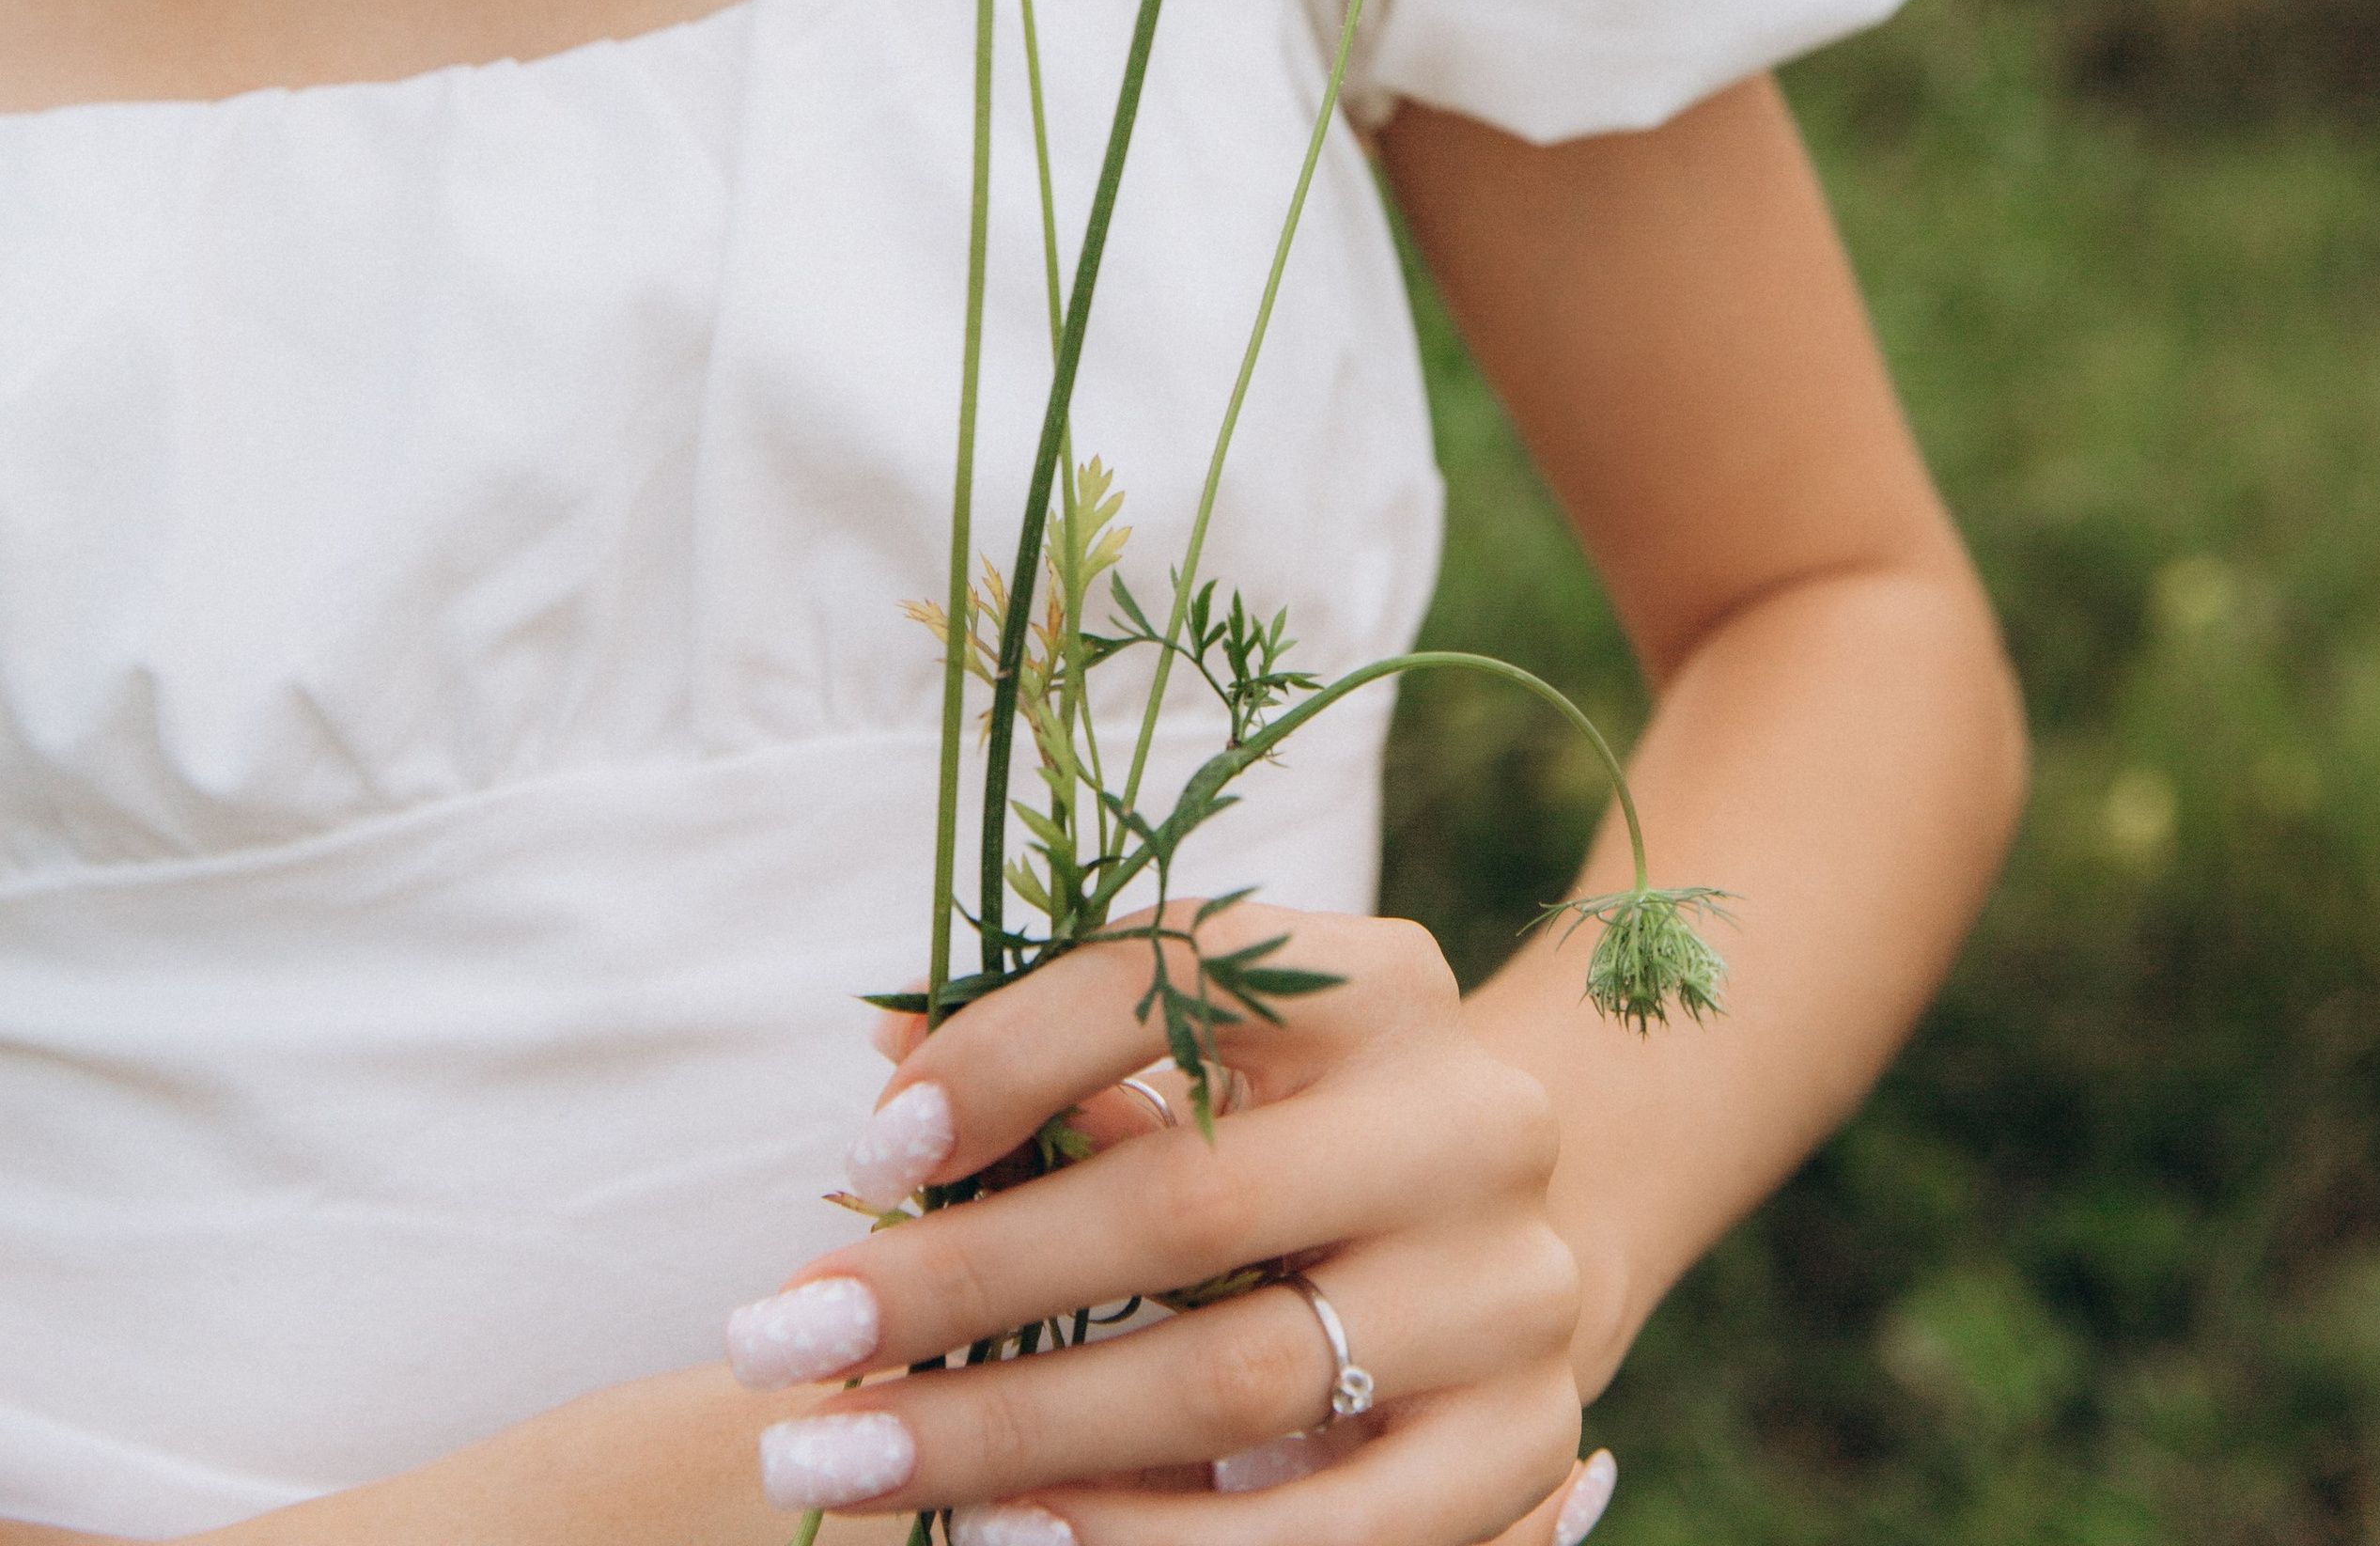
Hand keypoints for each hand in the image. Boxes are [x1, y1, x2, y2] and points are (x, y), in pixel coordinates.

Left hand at [723, 905, 1591, 1545]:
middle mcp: (1470, 1124)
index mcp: (1385, 982)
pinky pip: (1324, 1537)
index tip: (863, 1152)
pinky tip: (1009, 1540)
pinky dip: (1150, 1543)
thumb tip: (889, 1051)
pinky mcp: (1514, 1451)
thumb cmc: (1286, 1135)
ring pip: (1238, 1378)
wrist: (1490, 1251)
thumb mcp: (1203, 1058)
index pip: (1181, 978)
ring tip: (851, 1458)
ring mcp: (1508, 1296)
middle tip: (778, 1344)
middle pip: (1191, 1204)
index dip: (1008, 1058)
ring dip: (1016, 1434)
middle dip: (962, 1284)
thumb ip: (1060, 1049)